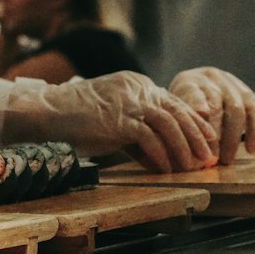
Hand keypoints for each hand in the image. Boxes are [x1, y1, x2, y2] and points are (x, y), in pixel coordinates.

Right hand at [0, 69, 219, 171]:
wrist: (45, 115)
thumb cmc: (74, 121)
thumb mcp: (111, 124)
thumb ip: (136, 137)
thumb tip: (159, 158)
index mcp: (134, 84)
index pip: (172, 101)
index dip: (193, 121)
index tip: (207, 138)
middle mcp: (135, 88)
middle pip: (176, 110)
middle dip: (197, 135)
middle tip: (210, 155)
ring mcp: (127, 102)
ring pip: (168, 122)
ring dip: (184, 146)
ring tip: (193, 165)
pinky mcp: (118, 119)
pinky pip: (148, 137)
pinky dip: (160, 154)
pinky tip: (165, 169)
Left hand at [168, 67, 254, 164]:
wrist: (196, 91)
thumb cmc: (181, 111)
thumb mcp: (174, 114)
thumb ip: (180, 126)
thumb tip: (188, 148)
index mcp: (188, 82)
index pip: (193, 93)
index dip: (198, 108)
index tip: (200, 130)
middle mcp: (211, 77)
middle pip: (216, 104)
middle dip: (215, 134)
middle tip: (211, 157)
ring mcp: (231, 82)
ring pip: (237, 108)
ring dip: (233, 137)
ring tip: (227, 159)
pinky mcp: (248, 93)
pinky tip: (252, 150)